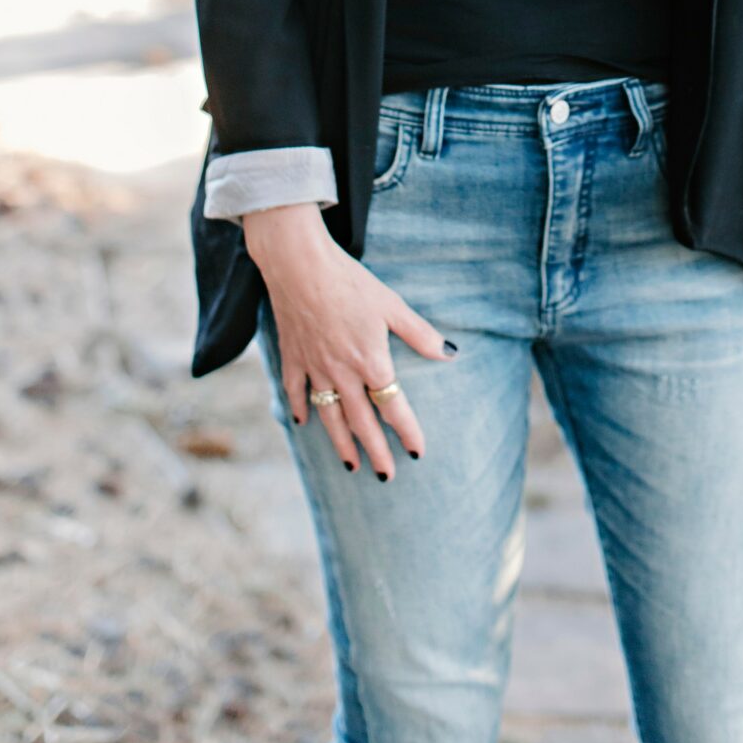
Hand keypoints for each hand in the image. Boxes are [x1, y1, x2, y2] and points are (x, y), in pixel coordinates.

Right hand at [243, 204, 456, 479]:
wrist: (300, 267)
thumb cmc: (350, 282)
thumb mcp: (391, 305)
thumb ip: (419, 333)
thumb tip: (449, 353)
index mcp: (371, 362)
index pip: (393, 407)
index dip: (407, 431)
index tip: (417, 451)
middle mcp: (342, 374)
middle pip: (362, 422)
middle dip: (376, 451)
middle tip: (386, 475)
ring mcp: (315, 369)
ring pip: (330, 416)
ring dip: (341, 443)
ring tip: (351, 465)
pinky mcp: (293, 358)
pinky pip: (296, 393)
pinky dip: (300, 410)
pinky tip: (304, 424)